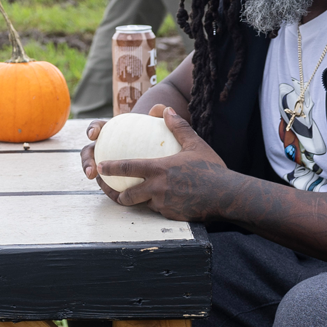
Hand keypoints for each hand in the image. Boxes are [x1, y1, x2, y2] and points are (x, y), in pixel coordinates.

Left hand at [79, 107, 234, 218]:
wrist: (227, 196)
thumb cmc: (212, 169)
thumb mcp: (195, 144)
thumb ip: (178, 127)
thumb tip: (166, 109)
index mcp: (159, 169)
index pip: (127, 167)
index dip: (110, 168)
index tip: (99, 167)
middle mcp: (157, 188)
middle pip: (127, 195)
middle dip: (115, 194)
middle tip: (110, 189)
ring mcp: (163, 204)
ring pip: (141, 205)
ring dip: (135, 202)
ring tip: (129, 197)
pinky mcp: (171, 216)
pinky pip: (157, 211)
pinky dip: (155, 206)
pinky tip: (157, 202)